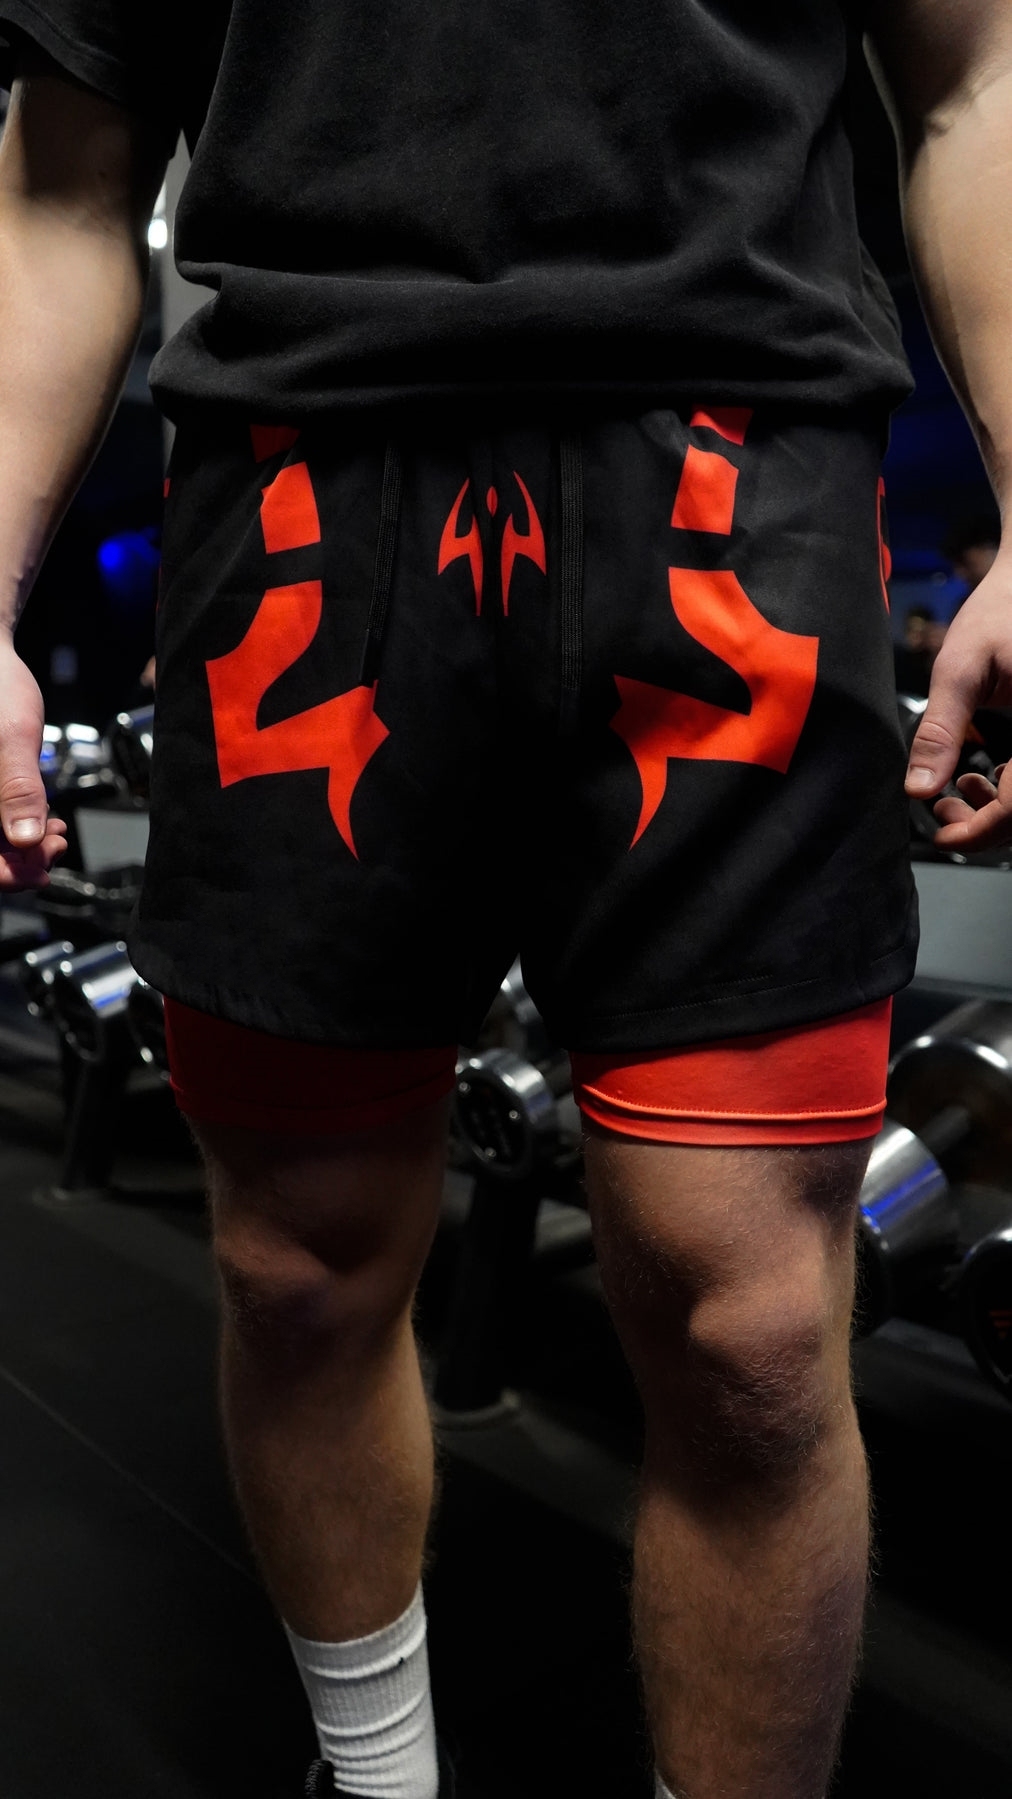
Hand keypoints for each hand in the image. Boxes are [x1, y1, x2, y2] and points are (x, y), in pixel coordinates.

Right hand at [0, 638, 66, 888]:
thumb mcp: (12, 736)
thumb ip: (18, 787)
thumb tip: (24, 838)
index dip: (4, 875)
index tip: (39, 871)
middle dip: (20, 860)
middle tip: (57, 846)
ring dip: (25, 848)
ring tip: (57, 835)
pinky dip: (22, 829)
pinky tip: (48, 823)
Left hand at [904, 550, 1011, 851]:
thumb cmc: (1003, 610)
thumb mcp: (962, 667)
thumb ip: (940, 729)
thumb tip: (917, 788)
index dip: (981, 833)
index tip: (942, 836)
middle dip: (985, 828)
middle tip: (940, 817)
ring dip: (996, 815)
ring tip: (953, 797)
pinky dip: (1008, 794)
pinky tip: (976, 781)